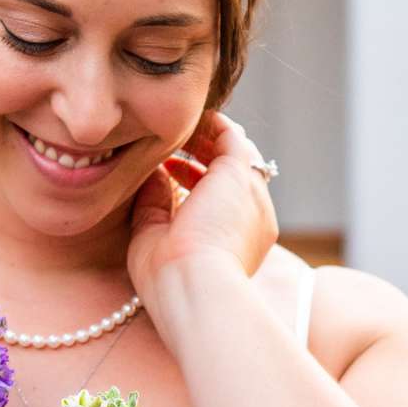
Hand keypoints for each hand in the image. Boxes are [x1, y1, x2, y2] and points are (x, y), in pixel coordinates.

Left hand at [127, 111, 278, 303]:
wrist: (194, 287)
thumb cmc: (170, 282)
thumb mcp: (156, 241)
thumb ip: (156, 206)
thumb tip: (153, 173)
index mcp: (239, 241)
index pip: (226, 201)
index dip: (199, 181)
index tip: (171, 170)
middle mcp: (254, 218)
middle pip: (238, 174)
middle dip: (208, 156)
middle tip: (178, 145)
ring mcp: (251, 195)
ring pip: (237, 153)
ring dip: (208, 138)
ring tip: (181, 129)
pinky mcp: (240, 175)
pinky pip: (230, 136)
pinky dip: (209, 125)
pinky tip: (185, 119)